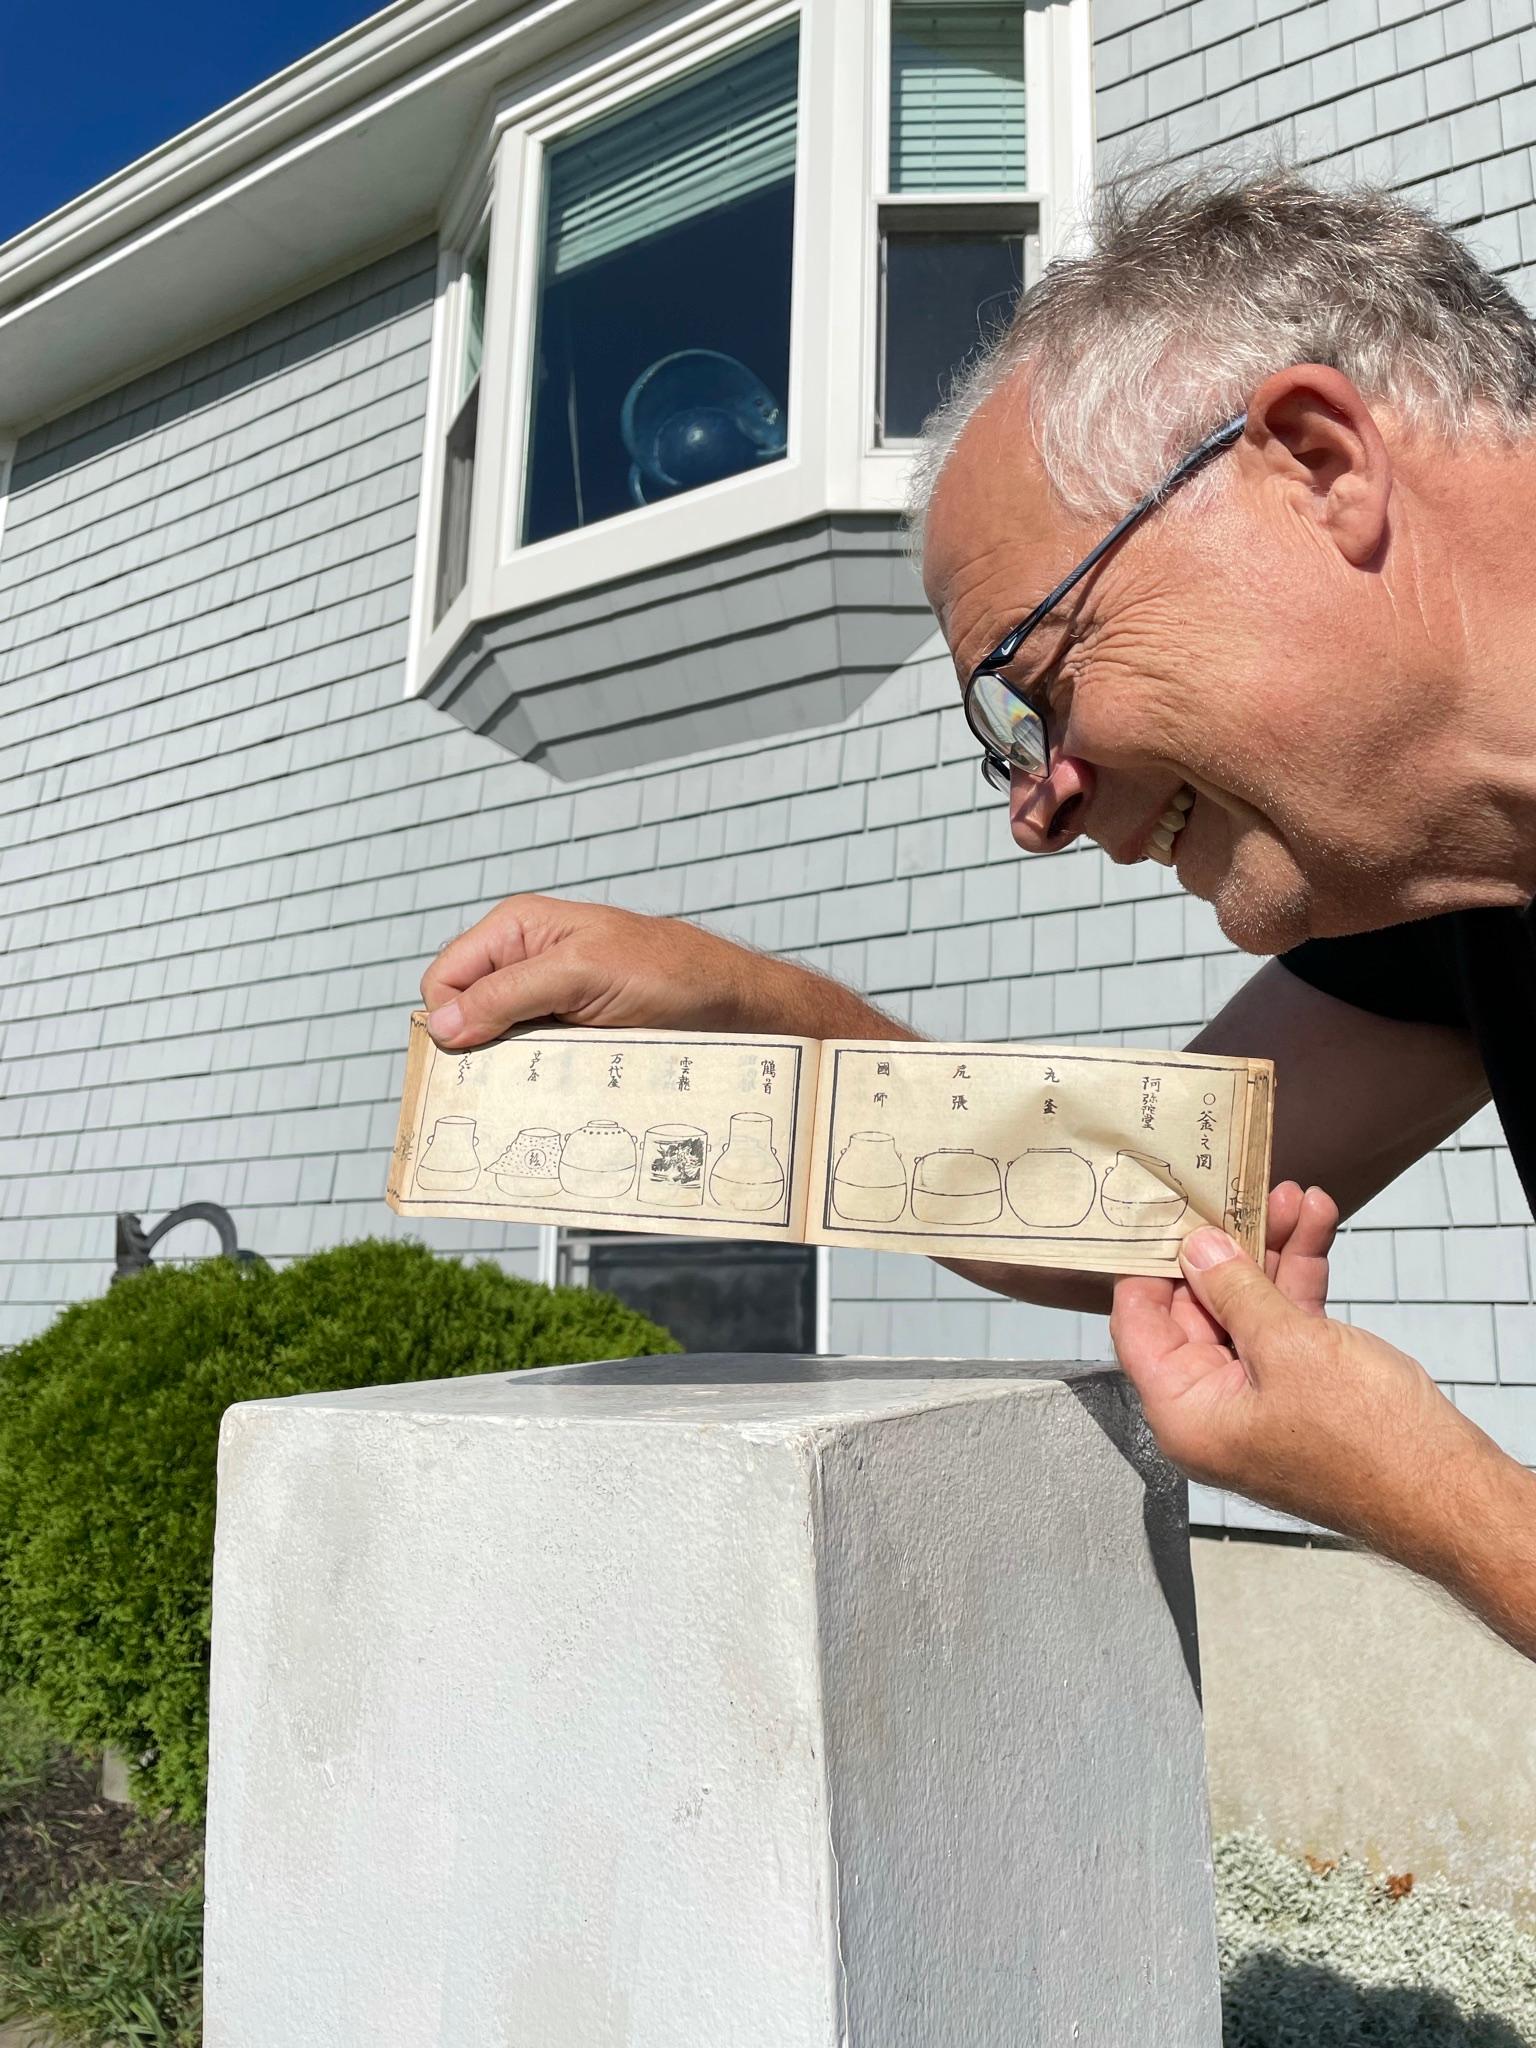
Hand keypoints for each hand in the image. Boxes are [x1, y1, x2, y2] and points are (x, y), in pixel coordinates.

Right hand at [420, 894, 902, 1048]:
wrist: (733, 1006)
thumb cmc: (669, 971)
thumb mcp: (582, 972)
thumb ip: (508, 993)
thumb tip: (442, 1026)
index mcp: (516, 930)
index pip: (444, 979)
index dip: (449, 1018)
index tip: (472, 1054)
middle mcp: (524, 967)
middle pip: (463, 1018)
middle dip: (475, 1050)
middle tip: (507, 1078)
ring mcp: (547, 1009)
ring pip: (494, 1051)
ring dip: (507, 1075)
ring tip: (539, 1086)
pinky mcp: (569, 1044)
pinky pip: (529, 1071)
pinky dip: (534, 1087)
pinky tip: (556, 1094)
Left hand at [1110, 1183, 1452, 1541]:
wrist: (1449, 1492)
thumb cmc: (1367, 1441)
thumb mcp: (1289, 1347)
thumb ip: (1235, 1291)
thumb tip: (1198, 1250)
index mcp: (1186, 1414)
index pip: (1138, 1328)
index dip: (1148, 1267)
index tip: (1162, 1215)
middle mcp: (1212, 1409)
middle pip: (1195, 1310)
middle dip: (1224, 1246)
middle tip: (1234, 1192)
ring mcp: (1257, 1398)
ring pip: (1247, 1308)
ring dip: (1269, 1250)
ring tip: (1290, 1196)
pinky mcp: (1301, 1388)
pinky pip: (1286, 1322)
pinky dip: (1299, 1276)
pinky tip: (1315, 1225)